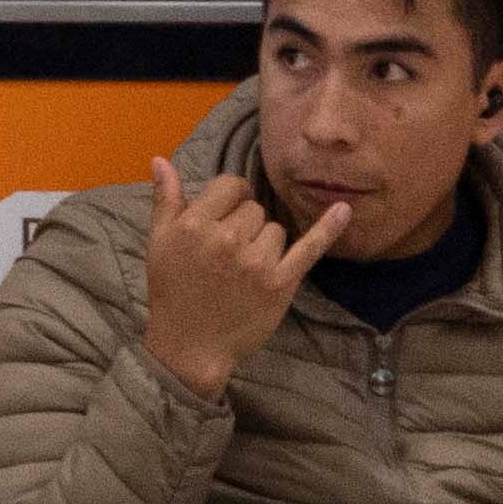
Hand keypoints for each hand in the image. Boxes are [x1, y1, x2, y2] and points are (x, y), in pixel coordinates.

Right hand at [136, 167, 323, 400]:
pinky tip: (344, 210)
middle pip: (255, 210)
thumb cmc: (172, 290)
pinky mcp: (280, 283)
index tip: (225, 217)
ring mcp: (256, 262)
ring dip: (264, 243)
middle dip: (245, 225)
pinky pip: (308, 247)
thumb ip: (165, 199)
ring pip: (276, 230)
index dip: (230, 198)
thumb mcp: (158, 241)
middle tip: (228, 254)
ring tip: (244, 269)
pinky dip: (328, 228)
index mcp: (195, 224)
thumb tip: (160, 160)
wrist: (191, 343)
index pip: (231, 186)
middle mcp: (227, 239)